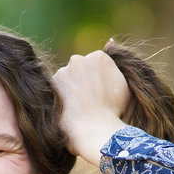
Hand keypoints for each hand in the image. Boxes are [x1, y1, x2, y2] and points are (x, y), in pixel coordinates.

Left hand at [52, 43, 130, 162]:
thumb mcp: (124, 87)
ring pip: (65, 81)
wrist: (96, 130)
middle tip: (89, 104)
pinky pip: (55, 93)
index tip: (100, 97)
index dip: (98, 84)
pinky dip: (60, 101)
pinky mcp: (49, 88)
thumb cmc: (115, 112)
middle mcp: (78, 60)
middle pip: (78, 71)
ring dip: (70, 92)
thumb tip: (110, 43)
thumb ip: (115, 67)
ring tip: (78, 110)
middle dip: (82, 84)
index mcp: (98, 57)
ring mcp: (62, 72)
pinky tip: (68, 112)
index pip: (95, 66)